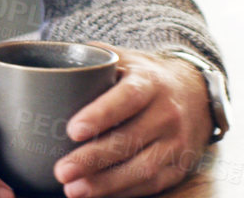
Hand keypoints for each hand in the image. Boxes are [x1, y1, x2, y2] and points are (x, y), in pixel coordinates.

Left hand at [55, 45, 212, 197]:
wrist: (195, 93)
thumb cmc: (144, 77)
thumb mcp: (124, 59)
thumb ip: (91, 60)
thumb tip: (47, 64)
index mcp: (150, 82)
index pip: (128, 97)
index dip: (102, 114)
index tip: (73, 129)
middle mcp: (167, 113)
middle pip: (130, 139)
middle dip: (93, 158)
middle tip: (61, 170)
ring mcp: (176, 142)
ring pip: (142, 168)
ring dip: (106, 183)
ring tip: (73, 190)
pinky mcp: (179, 166)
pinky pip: (151, 184)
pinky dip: (122, 192)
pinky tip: (96, 195)